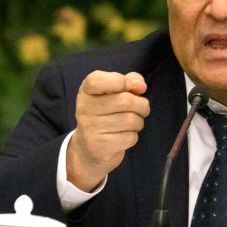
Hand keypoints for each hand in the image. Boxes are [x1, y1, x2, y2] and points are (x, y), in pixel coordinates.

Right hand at [67, 71, 149, 190]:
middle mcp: (84, 108)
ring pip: (130, 120)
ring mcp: (90, 128)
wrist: (90, 147)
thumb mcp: (115, 91)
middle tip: (141, 108)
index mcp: (86, 91)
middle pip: (125, 101)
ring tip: (132, 123)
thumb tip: (140, 86)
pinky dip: (133, 136)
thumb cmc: (108, 113)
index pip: (97, 80)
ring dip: (139, 122)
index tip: (132, 87)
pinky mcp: (99, 146)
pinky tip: (123, 135)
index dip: (120, 81)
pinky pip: (129, 137)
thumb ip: (131, 80)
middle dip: (142, 105)